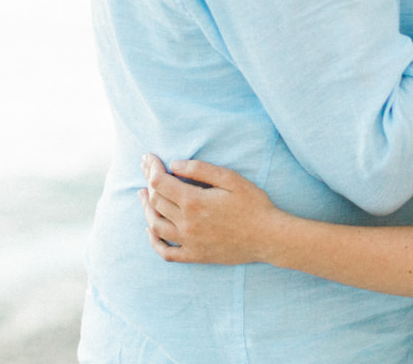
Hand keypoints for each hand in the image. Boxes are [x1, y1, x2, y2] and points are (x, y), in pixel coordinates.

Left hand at [140, 154, 277, 264]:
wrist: (269, 236)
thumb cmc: (253, 204)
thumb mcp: (231, 179)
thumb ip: (200, 169)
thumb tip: (174, 164)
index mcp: (194, 202)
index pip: (159, 182)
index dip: (151, 168)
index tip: (148, 157)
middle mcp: (186, 223)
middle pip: (155, 201)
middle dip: (147, 182)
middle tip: (146, 170)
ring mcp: (189, 242)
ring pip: (155, 225)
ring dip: (146, 209)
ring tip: (143, 196)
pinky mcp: (195, 255)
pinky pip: (166, 252)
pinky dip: (154, 241)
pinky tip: (151, 231)